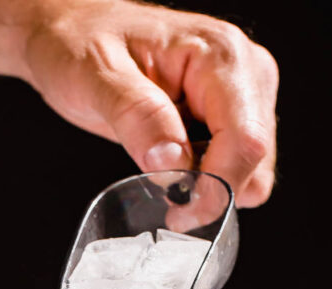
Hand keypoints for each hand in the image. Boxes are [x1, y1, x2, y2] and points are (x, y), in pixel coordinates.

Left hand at [23, 0, 278, 206]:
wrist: (76, 33)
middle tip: (166, 198)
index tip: (179, 213)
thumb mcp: (96, 78)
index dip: (217, 187)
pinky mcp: (233, 116)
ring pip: (252, 171)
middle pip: (255, 160)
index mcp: (220, 55)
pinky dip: (207, 181)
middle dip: (213, 191)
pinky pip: (237, 168)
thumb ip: (136, 117)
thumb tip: (172, 163)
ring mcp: (243, 95)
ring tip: (165, 167)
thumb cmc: (82, 44)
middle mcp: (244, 72)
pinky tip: (175, 163)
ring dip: (210, 188)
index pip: (245, 139)